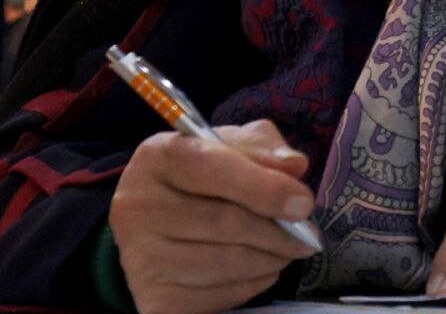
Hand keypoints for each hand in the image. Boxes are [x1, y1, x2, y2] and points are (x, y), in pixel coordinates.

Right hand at [110, 120, 318, 313]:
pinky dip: (252, 285)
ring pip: (225, 263)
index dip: (265, 187)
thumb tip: (294, 166)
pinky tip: (260, 269)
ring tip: (287, 250)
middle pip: (224, 222)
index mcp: (159, 156)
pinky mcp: (154, 297)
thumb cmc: (203, 176)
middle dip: (278, 232)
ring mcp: (140, 256)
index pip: (214, 168)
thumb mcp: (232, 146)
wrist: (158, 220)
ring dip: (271, 259)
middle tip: (308, 236)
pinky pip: (219, 296)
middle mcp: (138, 205)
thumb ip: (263, 147)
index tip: (304, 203)